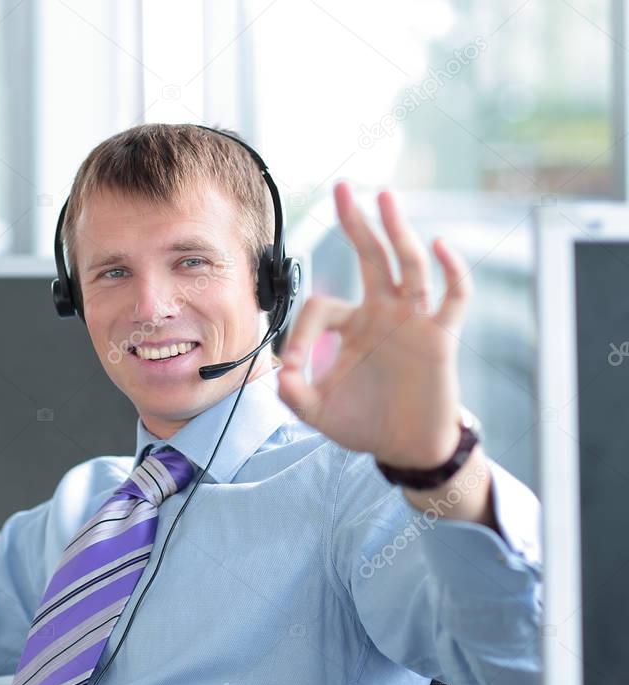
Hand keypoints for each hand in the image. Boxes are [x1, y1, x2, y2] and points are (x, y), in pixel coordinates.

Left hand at [277, 181, 470, 468]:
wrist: (404, 447)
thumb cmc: (363, 422)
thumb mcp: (317, 411)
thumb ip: (294, 395)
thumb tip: (282, 375)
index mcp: (349, 325)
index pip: (321, 305)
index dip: (302, 331)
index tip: (295, 366)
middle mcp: (381, 313)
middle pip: (370, 256)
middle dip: (355, 222)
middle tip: (342, 186)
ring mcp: (412, 320)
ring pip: (408, 265)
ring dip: (397, 230)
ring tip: (385, 197)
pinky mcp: (440, 336)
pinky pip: (452, 296)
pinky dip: (452, 270)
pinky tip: (440, 245)